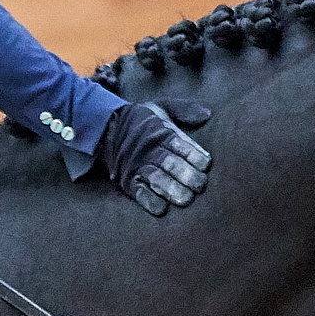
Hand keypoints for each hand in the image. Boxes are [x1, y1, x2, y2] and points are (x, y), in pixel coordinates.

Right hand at [95, 102, 212, 216]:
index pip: (179, 143)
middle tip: (200, 185)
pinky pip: (139, 193)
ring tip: (186, 199)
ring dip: (172, 190)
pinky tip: (161, 208)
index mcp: (160, 132)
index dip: (194, 155)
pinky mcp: (128, 182)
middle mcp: (149, 150)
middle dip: (186, 175)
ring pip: (156, 179)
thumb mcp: (161, 107)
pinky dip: (149, 201)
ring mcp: (137, 167)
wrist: (106, 129)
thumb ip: (185, 109)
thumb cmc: (143, 120)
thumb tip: (208, 114)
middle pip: (169, 163)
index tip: (206, 164)